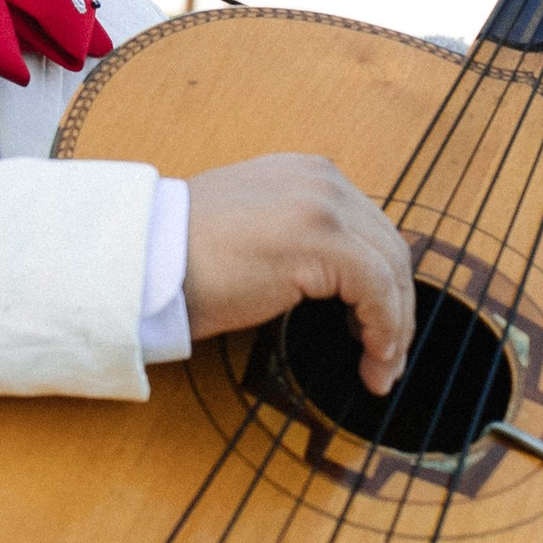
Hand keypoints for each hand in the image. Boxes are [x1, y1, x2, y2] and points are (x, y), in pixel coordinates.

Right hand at [182, 155, 417, 393]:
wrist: (144, 260)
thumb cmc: (184, 259)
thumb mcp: (256, 232)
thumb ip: (300, 239)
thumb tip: (341, 285)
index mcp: (306, 173)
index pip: (370, 229)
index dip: (384, 283)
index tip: (378, 327)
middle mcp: (321, 179)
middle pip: (389, 247)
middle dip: (397, 308)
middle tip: (388, 356)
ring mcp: (323, 205)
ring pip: (392, 270)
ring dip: (395, 327)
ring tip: (381, 370)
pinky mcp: (321, 240)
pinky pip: (377, 290)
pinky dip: (384, 330)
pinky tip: (372, 362)